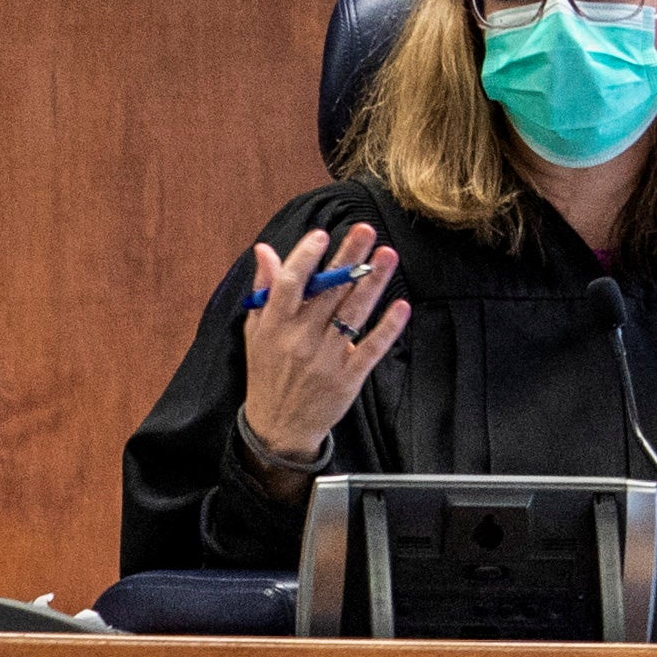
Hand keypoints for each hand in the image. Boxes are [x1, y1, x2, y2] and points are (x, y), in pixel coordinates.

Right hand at [236, 222, 410, 470]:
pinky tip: (400, 305)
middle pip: (328, 291)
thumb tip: (264, 250)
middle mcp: (300, 339)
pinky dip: (387, 327)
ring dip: (373, 282)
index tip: (322, 234)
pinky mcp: (348, 377)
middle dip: (349, 258)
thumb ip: (263, 290)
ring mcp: (326, 358)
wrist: (279, 426)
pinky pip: (371, 347)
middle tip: (366, 230)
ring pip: (353, 313)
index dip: (306, 257)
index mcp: (274, 326)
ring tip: (387, 255)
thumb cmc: (267, 373)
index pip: (289, 284)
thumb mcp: (255, 332)